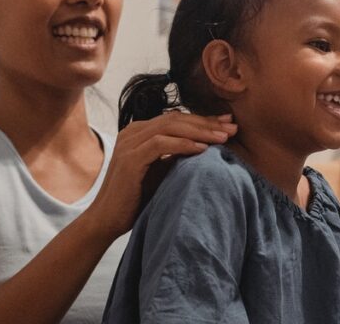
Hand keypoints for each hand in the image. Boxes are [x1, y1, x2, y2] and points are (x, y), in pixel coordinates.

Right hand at [86, 113, 236, 239]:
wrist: (107, 220)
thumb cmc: (136, 199)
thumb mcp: (161, 172)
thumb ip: (176, 156)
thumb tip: (206, 145)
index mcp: (139, 132)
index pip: (176, 119)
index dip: (204, 120)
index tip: (228, 124)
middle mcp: (133, 132)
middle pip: (176, 119)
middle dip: (207, 123)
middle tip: (232, 127)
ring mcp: (129, 143)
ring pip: (171, 127)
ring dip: (200, 131)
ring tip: (223, 138)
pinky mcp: (129, 158)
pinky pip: (161, 144)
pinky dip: (184, 145)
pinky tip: (203, 150)